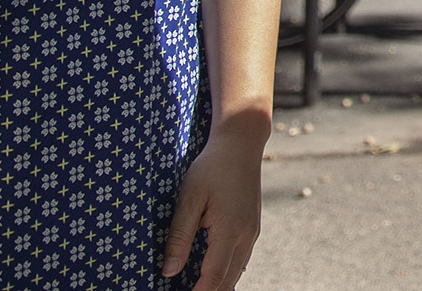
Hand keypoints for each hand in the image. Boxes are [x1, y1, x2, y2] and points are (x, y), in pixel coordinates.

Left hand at [161, 117, 265, 286]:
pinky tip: (211, 274)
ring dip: (217, 285)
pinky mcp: (252, 226)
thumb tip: (169, 271)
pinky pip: (240, 259)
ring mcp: (252, 231)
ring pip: (236, 272)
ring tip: (195, 288)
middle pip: (227, 280)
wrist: (241, 144)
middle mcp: (246, 235)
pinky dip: (226, 272)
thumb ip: (179, 236)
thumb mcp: (189, 198)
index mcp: (230, 230)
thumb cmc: (211, 167)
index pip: (213, 277)